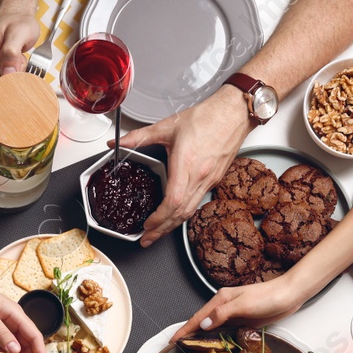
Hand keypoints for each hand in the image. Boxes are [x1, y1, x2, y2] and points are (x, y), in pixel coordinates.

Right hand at [0, 7, 42, 85]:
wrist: (12, 15)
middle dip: (12, 74)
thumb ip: (11, 53)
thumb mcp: (19, 33)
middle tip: (16, 56)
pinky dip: (5, 75)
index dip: (14, 73)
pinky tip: (6, 62)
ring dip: (9, 74)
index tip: (19, 59)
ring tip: (11, 57)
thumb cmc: (16, 21)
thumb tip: (7, 72)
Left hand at [115, 88, 250, 246]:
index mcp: (187, 164)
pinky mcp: (216, 179)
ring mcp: (210, 179)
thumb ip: (139, 137)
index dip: (159, 218)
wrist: (235, 112)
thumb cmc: (207, 117)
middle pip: (180, 213)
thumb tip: (117, 142)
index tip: (147, 226)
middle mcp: (200, 176)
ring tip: (158, 233)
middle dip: (162, 230)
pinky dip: (184, 212)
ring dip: (173, 225)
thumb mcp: (167, 126)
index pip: (173, 202)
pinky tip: (175, 216)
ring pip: (190, 210)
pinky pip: (198, 201)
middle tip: (147, 240)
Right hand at [173, 273, 306, 339]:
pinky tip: (214, 346)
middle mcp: (224, 307)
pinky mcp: (243, 321)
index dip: (184, 330)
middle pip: (202, 323)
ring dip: (202, 338)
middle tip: (178, 348)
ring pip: (212, 328)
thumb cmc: (268, 296)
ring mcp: (233, 314)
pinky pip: (225, 331)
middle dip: (189, 334)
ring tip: (191, 350)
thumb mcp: (243, 305)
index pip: (197, 318)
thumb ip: (222, 315)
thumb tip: (203, 325)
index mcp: (220, 300)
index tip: (172, 340)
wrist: (289, 294)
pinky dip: (216, 339)